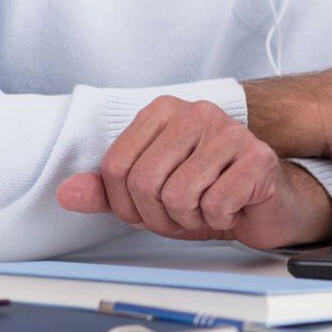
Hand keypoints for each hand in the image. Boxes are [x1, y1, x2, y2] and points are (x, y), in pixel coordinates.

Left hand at [57, 97, 331, 248]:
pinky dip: (219, 219)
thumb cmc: (209, 192)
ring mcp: (229, 131)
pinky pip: (215, 205)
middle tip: (183, 212)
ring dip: (191, 219)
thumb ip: (108, 191)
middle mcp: (195, 112)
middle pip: (144, 182)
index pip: (115, 166)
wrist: (265, 203)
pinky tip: (231, 206)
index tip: (150, 207)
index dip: (127, 204)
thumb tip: (66, 193)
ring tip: (207, 207)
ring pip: (178, 196)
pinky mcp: (257, 157)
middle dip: (159, 215)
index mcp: (162, 112)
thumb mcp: (151, 194)